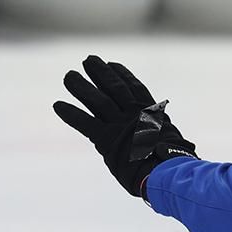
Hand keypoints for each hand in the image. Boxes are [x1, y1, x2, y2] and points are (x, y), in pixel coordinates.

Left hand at [53, 55, 197, 197]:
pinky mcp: (106, 139)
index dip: (123, 75)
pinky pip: (84, 122)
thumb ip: (160, 134)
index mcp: (150, 113)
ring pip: (96, 100)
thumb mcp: (171, 141)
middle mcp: (134, 114)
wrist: (167, 171)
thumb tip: (169, 142)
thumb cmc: (174, 164)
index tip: (112, 64)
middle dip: (100, 73)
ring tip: (69, 75)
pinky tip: (58, 105)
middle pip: (114, 87)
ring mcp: (119, 125)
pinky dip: (71, 113)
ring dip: (81, 87)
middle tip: (88, 60)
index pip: (135, 88)